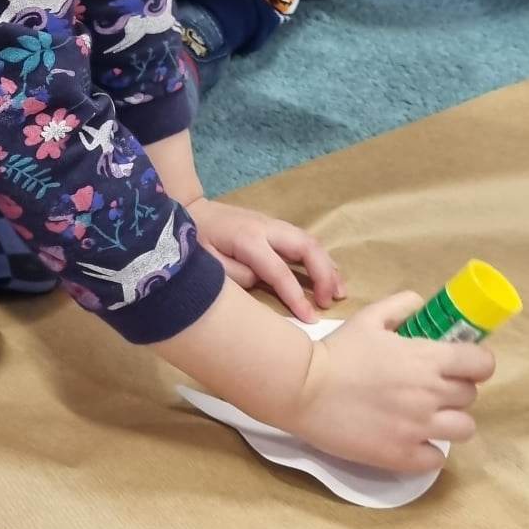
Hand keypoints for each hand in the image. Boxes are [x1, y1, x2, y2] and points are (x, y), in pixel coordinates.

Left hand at [188, 197, 343, 322]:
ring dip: (328, 266)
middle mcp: (265, 228)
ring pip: (310, 241)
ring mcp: (271, 224)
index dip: (297, 296)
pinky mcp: (273, 226)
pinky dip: (320, 257)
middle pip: (306, 248)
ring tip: (340, 292)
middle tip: (331, 302)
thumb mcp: (206, 264)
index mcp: (248, 240)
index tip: (311, 318)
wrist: (189, 210)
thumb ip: (235, 276)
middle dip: (324, 275)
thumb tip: (260, 283)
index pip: (279, 272)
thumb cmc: (196, 241)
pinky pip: (304, 240)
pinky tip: (329, 273)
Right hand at [284, 291, 494, 471]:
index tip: (461, 366)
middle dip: (456, 391)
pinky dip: (428, 451)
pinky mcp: (402, 455)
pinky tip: (412, 441)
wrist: (302, 388)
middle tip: (432, 390)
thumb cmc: (336, 352)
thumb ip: (401, 307)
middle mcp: (430, 394)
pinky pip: (436, 459)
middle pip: (471, 396)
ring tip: (429, 419)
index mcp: (427, 358)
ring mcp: (418, 428)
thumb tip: (421, 304)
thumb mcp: (368, 318)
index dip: (476, 364)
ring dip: (450, 423)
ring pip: (464, 429)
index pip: (483, 364)